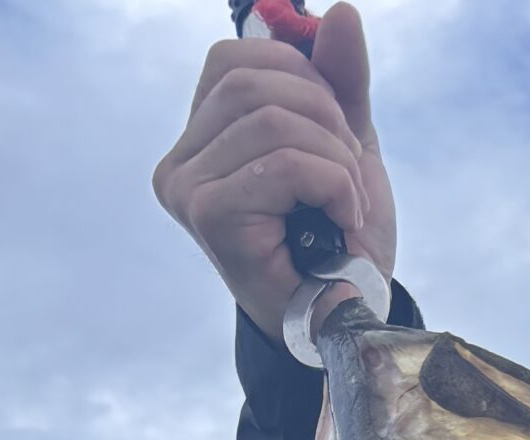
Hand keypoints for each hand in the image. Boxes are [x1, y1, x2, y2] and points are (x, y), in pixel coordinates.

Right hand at [153, 3, 396, 345]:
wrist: (349, 319)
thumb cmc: (340, 242)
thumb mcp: (346, 146)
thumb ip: (340, 82)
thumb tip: (339, 12)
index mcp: (201, 137)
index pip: (237, 60)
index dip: (303, 79)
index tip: (335, 134)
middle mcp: (180, 162)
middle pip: (255, 83)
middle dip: (327, 117)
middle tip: (350, 173)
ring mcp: (188, 190)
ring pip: (273, 120)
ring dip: (335, 158)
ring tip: (349, 203)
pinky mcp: (209, 216)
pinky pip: (282, 162)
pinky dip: (333, 184)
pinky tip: (343, 220)